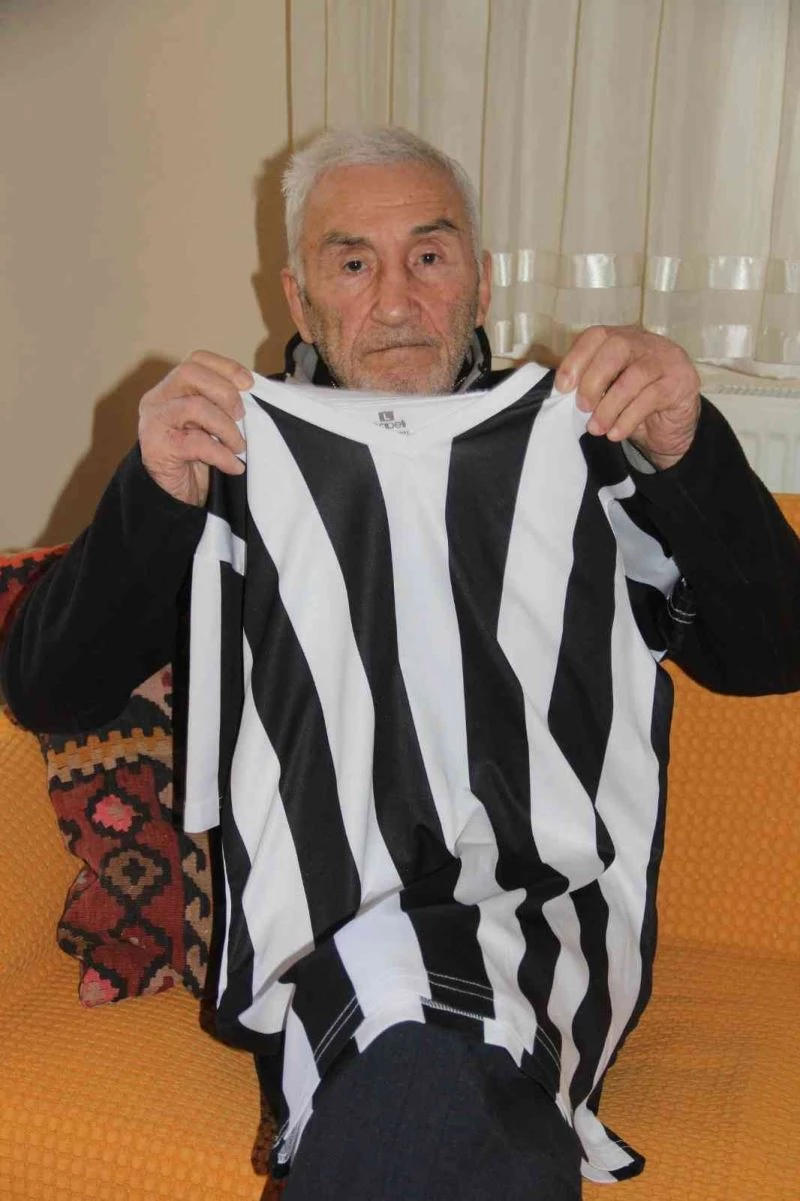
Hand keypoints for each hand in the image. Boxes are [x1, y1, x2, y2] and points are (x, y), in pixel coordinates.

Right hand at [138, 350, 252, 505]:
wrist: (174, 497)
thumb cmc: (196, 459)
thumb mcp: (211, 424)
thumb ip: (221, 404)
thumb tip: (252, 389)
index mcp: (170, 388)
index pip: (195, 360)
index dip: (225, 367)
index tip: (249, 384)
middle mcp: (157, 399)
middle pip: (189, 372)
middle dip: (225, 392)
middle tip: (241, 416)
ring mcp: (153, 422)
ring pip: (194, 407)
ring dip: (227, 428)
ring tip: (238, 446)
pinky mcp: (157, 448)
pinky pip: (197, 443)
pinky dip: (222, 455)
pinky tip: (233, 466)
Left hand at [554, 325, 700, 469]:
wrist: (672, 427)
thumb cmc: (633, 405)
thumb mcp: (607, 392)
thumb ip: (589, 385)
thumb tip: (560, 393)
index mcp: (623, 338)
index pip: (596, 335)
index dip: (576, 359)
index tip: (562, 388)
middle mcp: (646, 342)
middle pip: (616, 347)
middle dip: (593, 380)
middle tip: (583, 408)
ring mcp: (667, 360)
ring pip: (634, 376)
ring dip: (609, 407)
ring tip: (597, 428)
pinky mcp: (681, 382)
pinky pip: (651, 398)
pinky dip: (628, 418)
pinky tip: (616, 433)